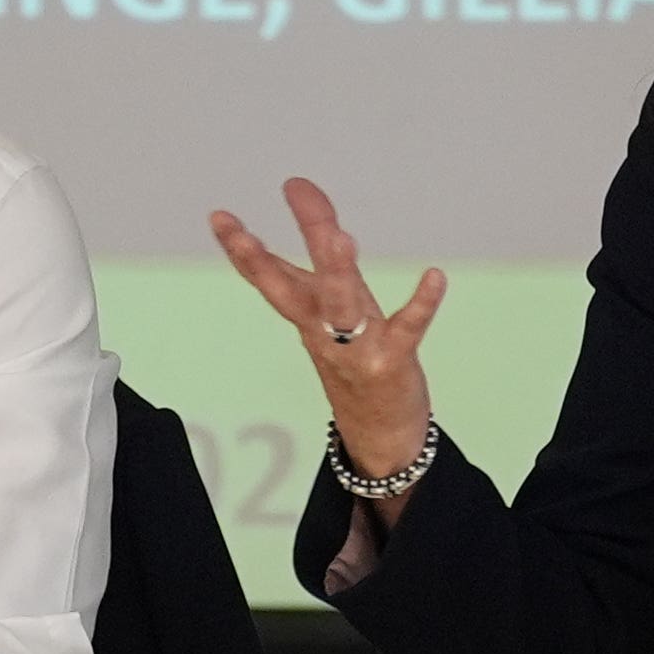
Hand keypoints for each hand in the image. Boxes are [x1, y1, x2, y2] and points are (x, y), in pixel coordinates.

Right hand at [208, 178, 447, 490]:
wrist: (379, 436)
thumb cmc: (353, 367)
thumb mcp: (324, 318)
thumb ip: (310, 274)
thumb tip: (307, 227)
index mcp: (307, 315)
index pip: (268, 278)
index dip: (242, 249)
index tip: (219, 216)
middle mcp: (324, 331)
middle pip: (292, 292)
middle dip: (267, 263)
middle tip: (247, 235)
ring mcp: (357, 348)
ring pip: (342, 308)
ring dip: (338, 274)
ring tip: (340, 237)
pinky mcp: (393, 362)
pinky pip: (407, 330)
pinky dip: (421, 304)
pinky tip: (435, 276)